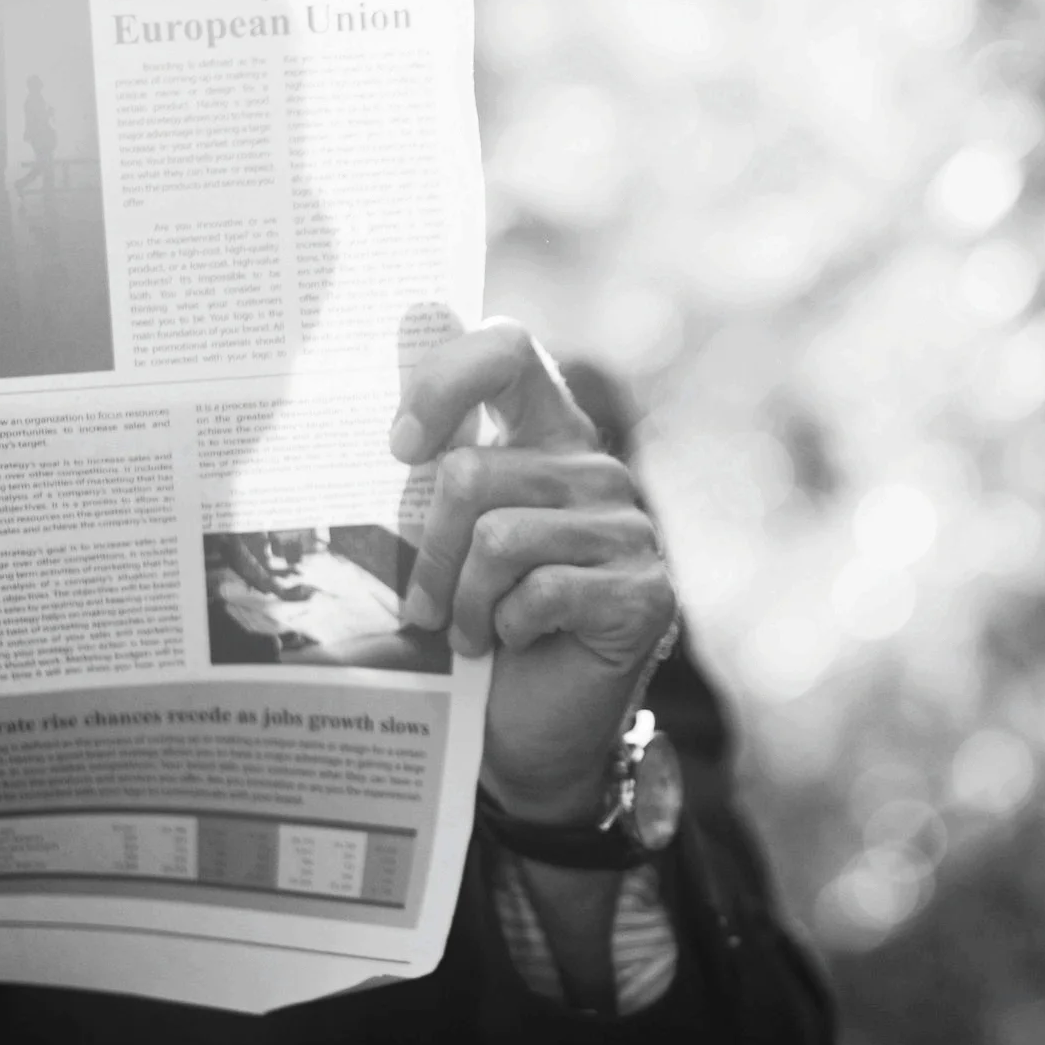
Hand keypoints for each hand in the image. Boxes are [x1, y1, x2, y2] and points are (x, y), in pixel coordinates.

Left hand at [388, 318, 674, 825]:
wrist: (526, 736)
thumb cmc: (476, 625)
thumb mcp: (441, 530)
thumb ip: (436, 436)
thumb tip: (413, 308)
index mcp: (547, 436)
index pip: (510, 349)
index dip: (446, 378)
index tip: (400, 448)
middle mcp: (593, 470)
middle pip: (474, 470)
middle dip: (427, 550)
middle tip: (419, 605)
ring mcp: (627, 530)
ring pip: (500, 535)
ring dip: (461, 601)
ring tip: (466, 634)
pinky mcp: (644, 592)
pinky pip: (540, 589)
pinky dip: (506, 626)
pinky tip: (513, 644)